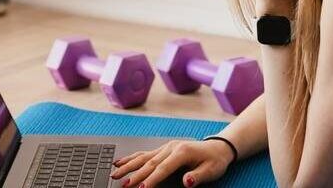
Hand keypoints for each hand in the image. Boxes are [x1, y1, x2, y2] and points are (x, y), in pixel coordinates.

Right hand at [110, 139, 233, 186]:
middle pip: (149, 162)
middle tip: (123, 184)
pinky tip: (119, 162)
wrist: (217, 148)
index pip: (163, 168)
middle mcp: (171, 148)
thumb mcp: (211, 171)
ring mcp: (165, 147)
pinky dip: (131, 158)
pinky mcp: (163, 149)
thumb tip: (187, 181)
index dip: (151, 179)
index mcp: (181, 152)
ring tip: (115, 173)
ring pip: (143, 157)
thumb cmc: (214, 160)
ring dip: (128, 166)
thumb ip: (198, 176)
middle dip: (135, 174)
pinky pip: (144, 153)